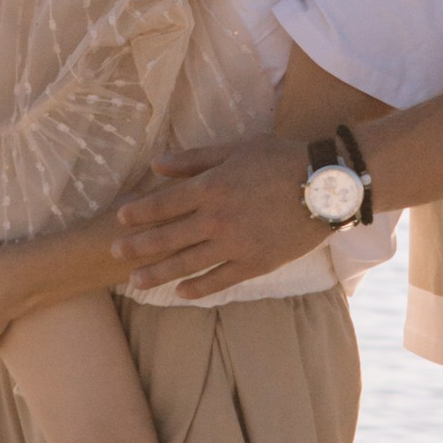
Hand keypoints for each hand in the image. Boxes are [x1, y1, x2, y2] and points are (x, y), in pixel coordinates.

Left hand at [112, 135, 315, 296]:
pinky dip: (198, 289)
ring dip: (158, 274)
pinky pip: (220, 280)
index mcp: (211, 188)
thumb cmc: (280, 160)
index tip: (120, 219)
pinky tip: (181, 293)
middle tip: (116, 254)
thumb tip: (157, 164)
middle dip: (138, 247)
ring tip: (136, 282)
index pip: (163, 204)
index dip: (138, 212)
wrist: (326, 186)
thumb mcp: (236, 149)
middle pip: (167, 237)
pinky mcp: (255, 263)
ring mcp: (235, 244)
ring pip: (187, 264)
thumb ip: (194, 159)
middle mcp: (217, 219)